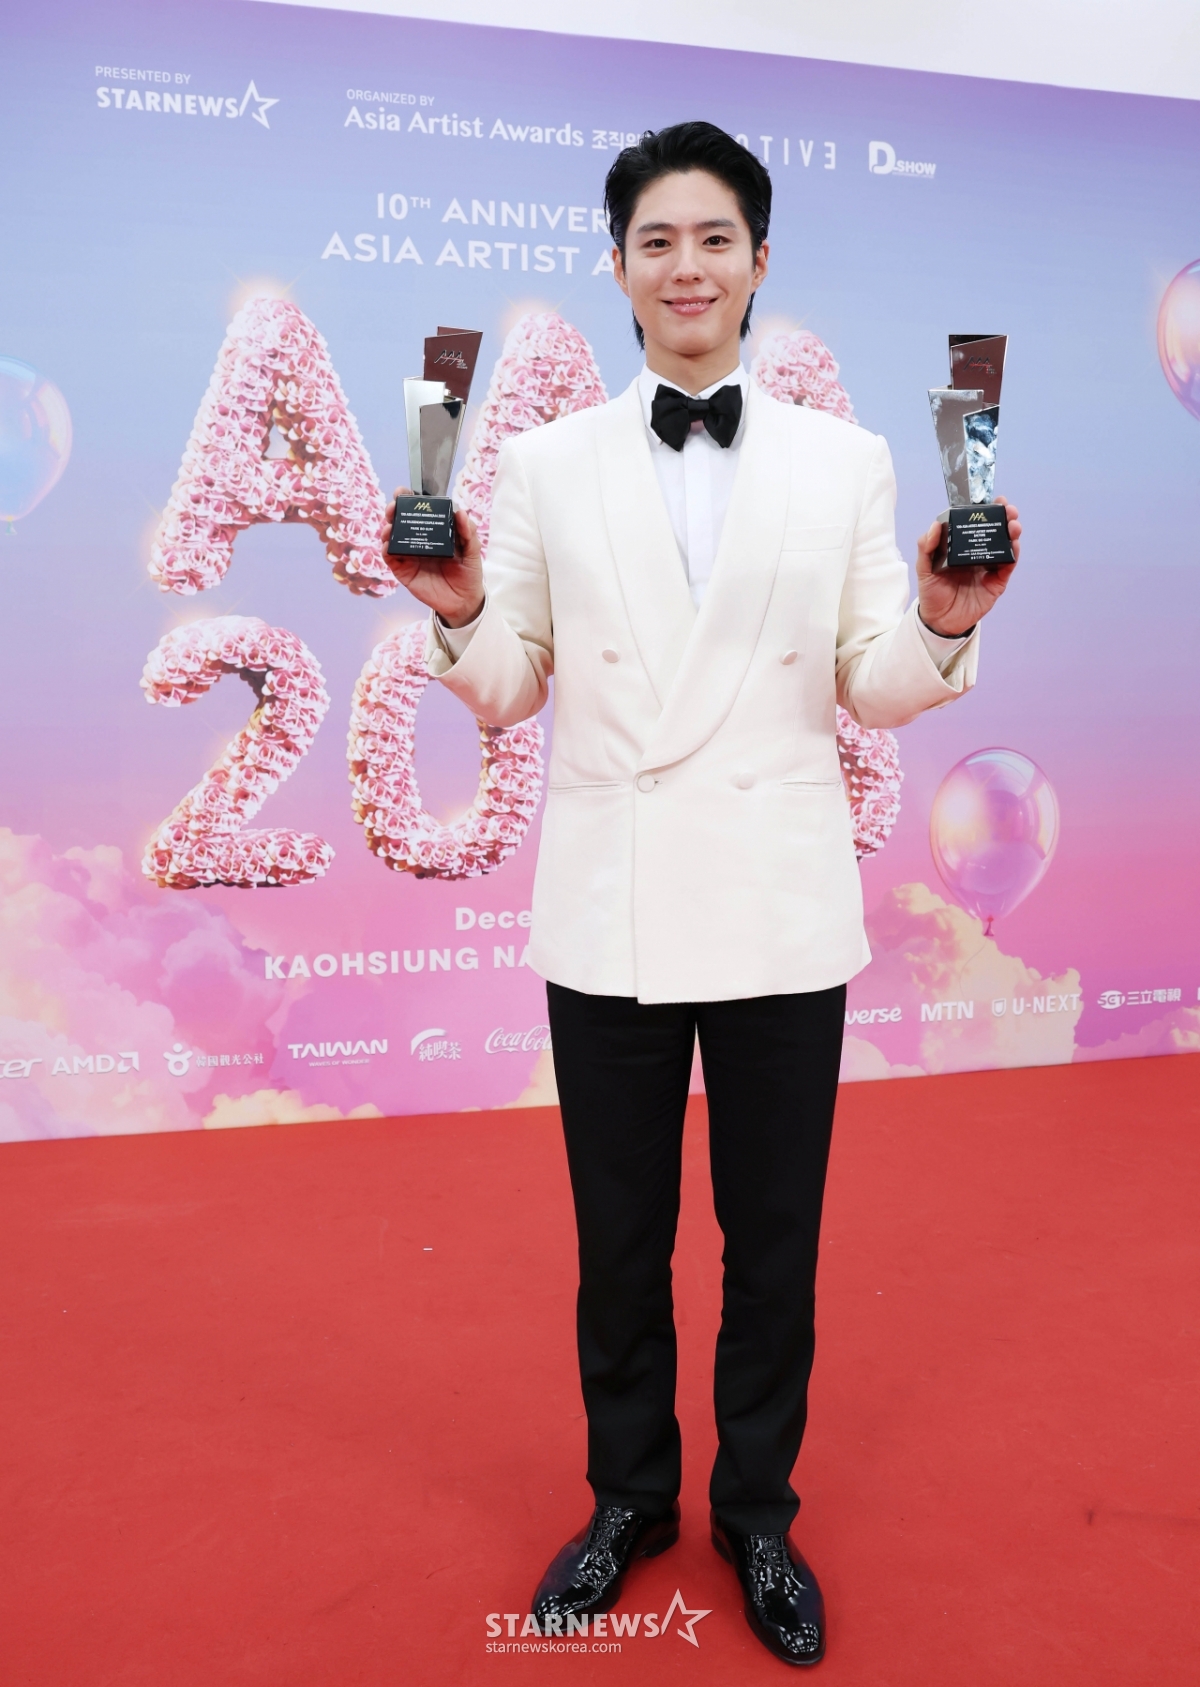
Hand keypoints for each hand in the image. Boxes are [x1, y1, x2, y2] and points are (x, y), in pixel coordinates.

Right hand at [382, 490, 484, 626]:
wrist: (465, 601)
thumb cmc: (469, 573)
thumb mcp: (473, 551)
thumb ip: (468, 532)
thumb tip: (460, 511)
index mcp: (434, 531)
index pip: (418, 510)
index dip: (409, 499)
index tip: (405, 491)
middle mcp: (418, 540)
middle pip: (400, 520)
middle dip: (393, 510)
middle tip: (393, 506)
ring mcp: (409, 555)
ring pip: (392, 537)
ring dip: (387, 528)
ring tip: (390, 526)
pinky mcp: (403, 571)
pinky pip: (390, 558)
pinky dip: (386, 550)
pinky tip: (388, 545)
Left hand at [916, 496, 1020, 636]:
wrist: (939, 621)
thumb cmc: (932, 593)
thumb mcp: (924, 569)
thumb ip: (926, 548)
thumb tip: (934, 525)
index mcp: (961, 547)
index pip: (976, 524)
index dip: (986, 511)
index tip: (993, 500)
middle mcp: (977, 553)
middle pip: (995, 530)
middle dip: (1005, 517)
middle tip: (1008, 509)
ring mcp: (989, 567)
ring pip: (1005, 545)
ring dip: (1012, 532)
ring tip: (1013, 525)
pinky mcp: (997, 583)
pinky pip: (1007, 566)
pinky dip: (1012, 555)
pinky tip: (1013, 546)